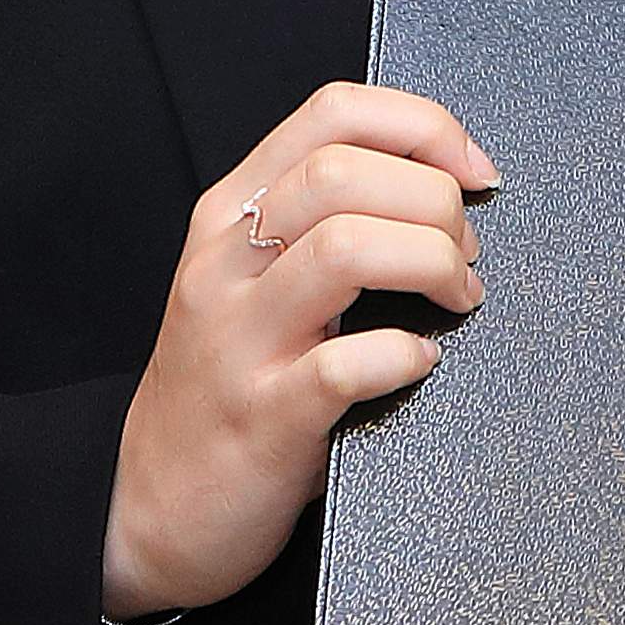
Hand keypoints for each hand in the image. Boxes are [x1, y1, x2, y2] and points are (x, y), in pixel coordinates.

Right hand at [107, 83, 488, 617]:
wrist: (150, 511)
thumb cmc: (226, 387)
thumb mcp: (252, 282)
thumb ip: (318, 225)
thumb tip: (446, 189)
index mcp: (232, 216)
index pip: (332, 113)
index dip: (423, 127)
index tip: (475, 171)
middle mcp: (226, 265)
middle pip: (346, 172)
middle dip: (436, 202)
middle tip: (465, 256)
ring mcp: (238, 341)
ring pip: (346, 248)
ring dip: (430, 263)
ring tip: (456, 300)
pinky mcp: (262, 418)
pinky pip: (346, 364)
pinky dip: (404, 354)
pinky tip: (420, 364)